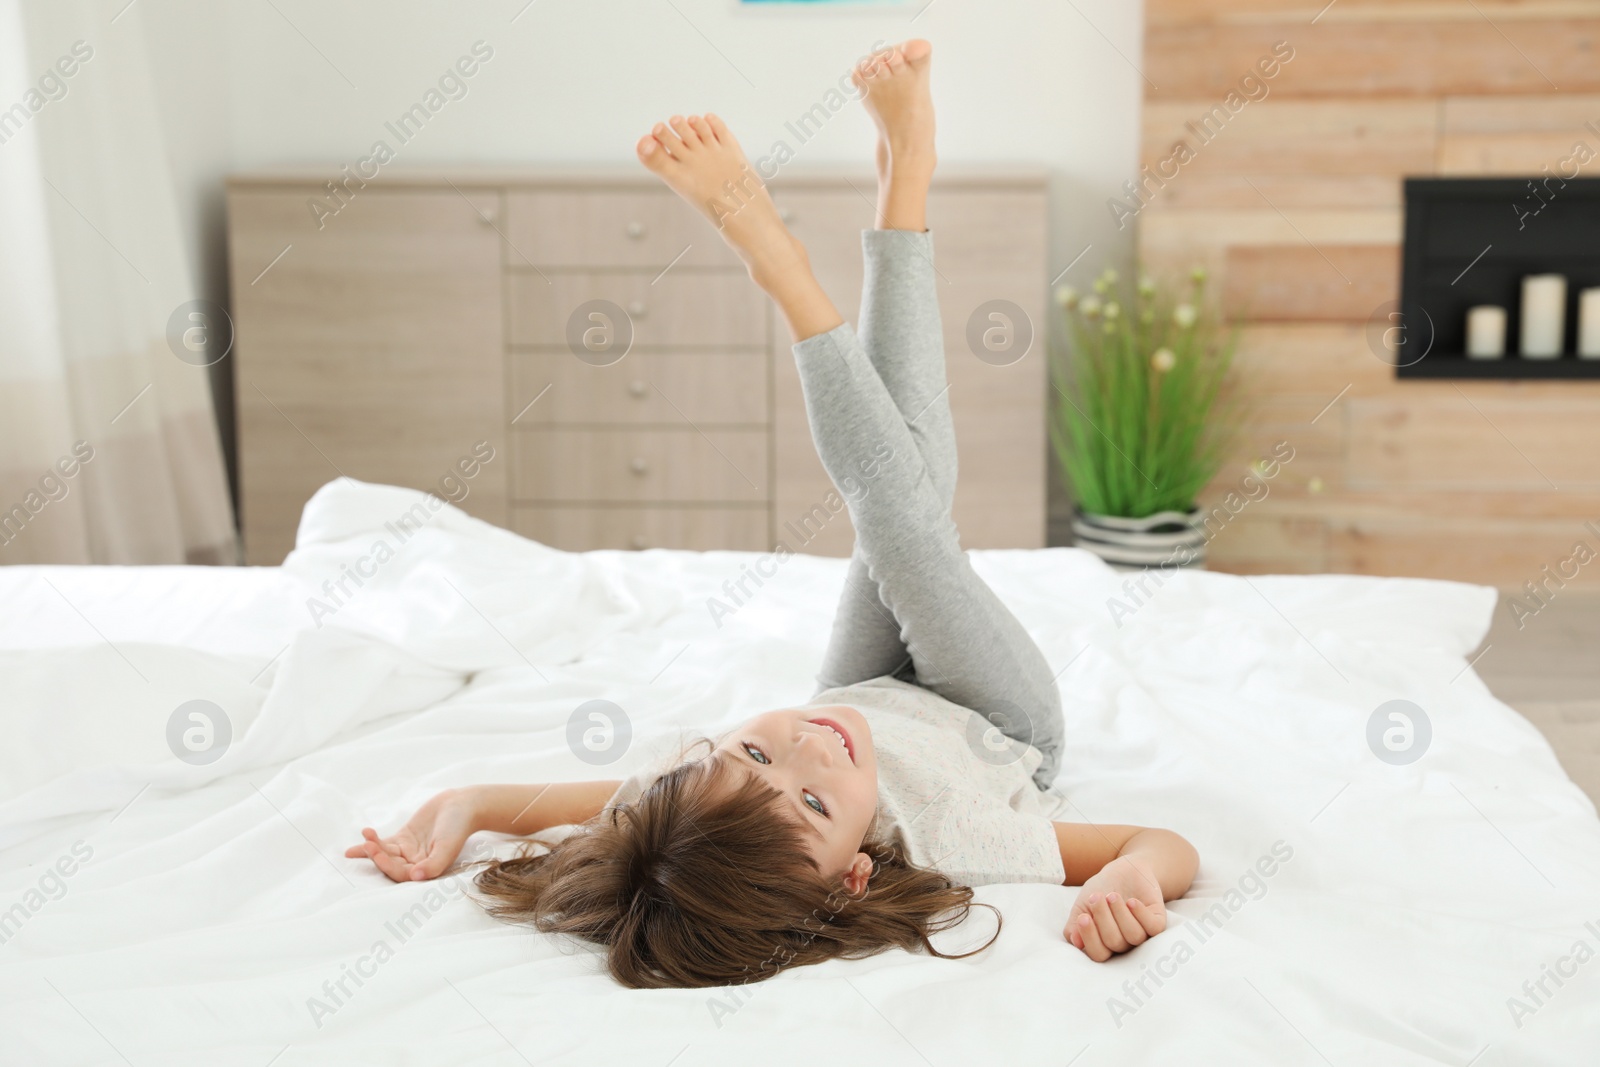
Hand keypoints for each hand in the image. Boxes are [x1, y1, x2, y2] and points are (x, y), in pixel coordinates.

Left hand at [345, 788, 478, 881]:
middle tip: (367, 845)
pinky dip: (372, 842)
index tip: (377, 853)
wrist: (463, 805)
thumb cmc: (459, 827)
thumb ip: (434, 864)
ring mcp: (409, 851)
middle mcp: (416, 864)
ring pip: (385, 854)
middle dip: (377, 856)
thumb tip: (415, 876)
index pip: (402, 874)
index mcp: (427, 870)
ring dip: (371, 849)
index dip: (387, 865)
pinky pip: (385, 843)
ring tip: (360, 842)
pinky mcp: (404, 838)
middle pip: (390, 865)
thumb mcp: (448, 846)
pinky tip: (360, 838)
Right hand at [1065, 855, 1166, 960]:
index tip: (1083, 917)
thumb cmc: (1100, 891)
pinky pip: (1152, 928)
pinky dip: (1140, 914)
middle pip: (1115, 943)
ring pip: (1134, 936)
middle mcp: (1124, 943)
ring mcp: (1142, 933)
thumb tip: (1075, 941)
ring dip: (1120, 913)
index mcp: (1104, 943)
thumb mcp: (1082, 906)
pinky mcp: (1157, 922)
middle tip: (1096, 897)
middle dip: (1103, 918)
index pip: (1098, 954)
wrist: (1122, 871)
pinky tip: (1131, 901)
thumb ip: (1075, 924)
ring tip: (1112, 895)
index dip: (1090, 939)